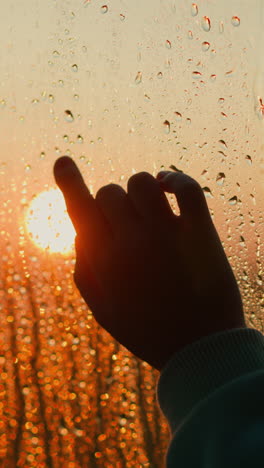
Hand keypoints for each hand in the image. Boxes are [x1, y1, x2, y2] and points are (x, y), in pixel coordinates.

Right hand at [54, 157, 245, 370]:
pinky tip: (168, 185)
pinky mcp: (199, 231)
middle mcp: (132, 240)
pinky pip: (186, 188)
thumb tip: (81, 232)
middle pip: (110, 193)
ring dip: (140, 190)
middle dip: (112, 204)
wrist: (199, 349)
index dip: (68, 181)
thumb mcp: (102, 308)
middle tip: (125, 223)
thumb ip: (84, 268)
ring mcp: (167, 233)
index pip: (80, 207)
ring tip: (147, 206)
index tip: (64, 162)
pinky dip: (175, 179)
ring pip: (142, 182)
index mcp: (105, 260)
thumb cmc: (147, 330)